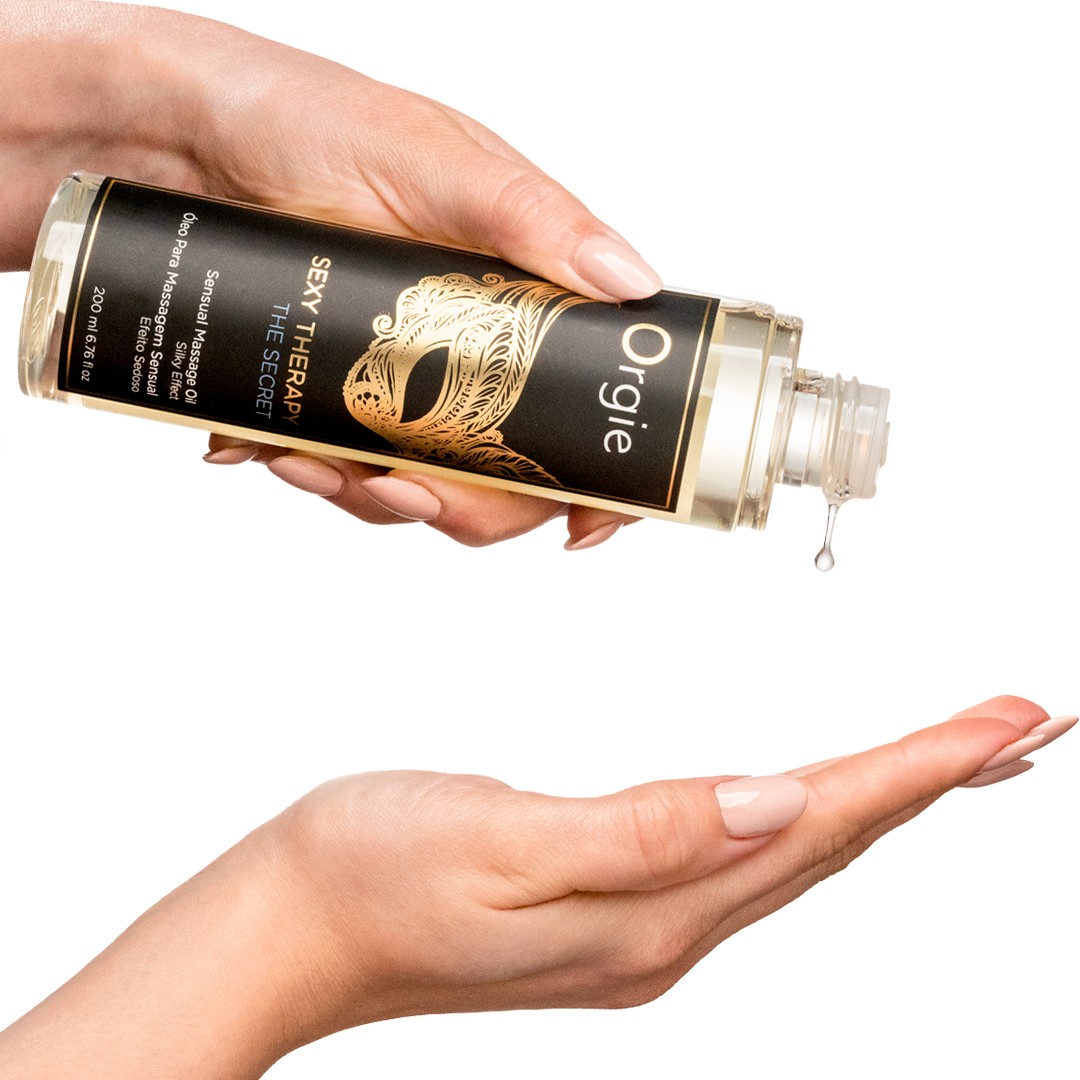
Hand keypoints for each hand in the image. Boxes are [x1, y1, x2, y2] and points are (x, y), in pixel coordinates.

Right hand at [0, 696, 1071, 1078]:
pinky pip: (743, 850)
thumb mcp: (502, 843)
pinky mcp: (608, 896)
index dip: (925, 768)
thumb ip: (647, 831)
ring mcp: (639, 919)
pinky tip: (814, 800)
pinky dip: (806, 813)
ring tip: (951, 758)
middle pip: (832, 841)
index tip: (1012, 720)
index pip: (822, 822)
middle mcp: (665, 923)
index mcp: (652, 905)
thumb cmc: (375, 870)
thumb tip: (778, 801)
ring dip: (881, 798)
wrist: (295, 921)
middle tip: (1022, 728)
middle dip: (935, 781)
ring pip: (796, 847)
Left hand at [1, 1, 653, 548]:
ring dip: (373, 495)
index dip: (603, 474)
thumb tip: (631, 282)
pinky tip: (278, 446)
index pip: (593, 398)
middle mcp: (475, 346)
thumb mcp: (433, 157)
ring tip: (316, 459)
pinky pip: (346, 471)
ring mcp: (407, 379)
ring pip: (425, 487)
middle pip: (511, 473)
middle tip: (405, 487)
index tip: (585, 525)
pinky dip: (316, 475)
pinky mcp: (340, 397)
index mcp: (523, 292)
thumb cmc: (310, 117)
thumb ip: (532, 218)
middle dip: (462, 505)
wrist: (179, 138)